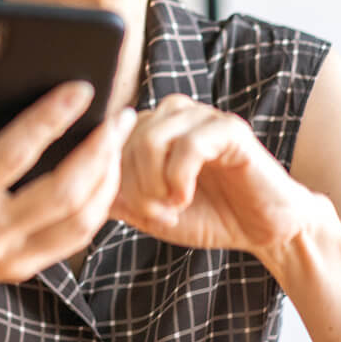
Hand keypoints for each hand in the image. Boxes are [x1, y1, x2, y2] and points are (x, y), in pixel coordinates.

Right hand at [0, 78, 134, 305]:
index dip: (51, 117)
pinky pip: (74, 239)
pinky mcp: (19, 268)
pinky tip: (103, 175)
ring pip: (80, 220)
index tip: (81, 87)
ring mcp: (7, 256)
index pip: (14, 153)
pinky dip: (97, 206)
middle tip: (119, 114)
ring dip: (107, 178)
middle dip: (100, 148)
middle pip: (64, 190)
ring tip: (116, 141)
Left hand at [112, 93, 316, 255]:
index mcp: (149, 125)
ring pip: (150, 139)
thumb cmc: (207, 215)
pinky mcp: (229, 128)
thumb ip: (113, 193)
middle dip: (134, 188)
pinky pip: (187, 146)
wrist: (263, 229)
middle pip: (123, 141)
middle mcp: (170, 112)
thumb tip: (76, 184)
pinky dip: (179, 179)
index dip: (112, 182)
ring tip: (172, 206)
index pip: (106, 142)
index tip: (133, 211)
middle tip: (157, 214)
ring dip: (155, 184)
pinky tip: (186, 197)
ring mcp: (200, 115)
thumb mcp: (147, 209)